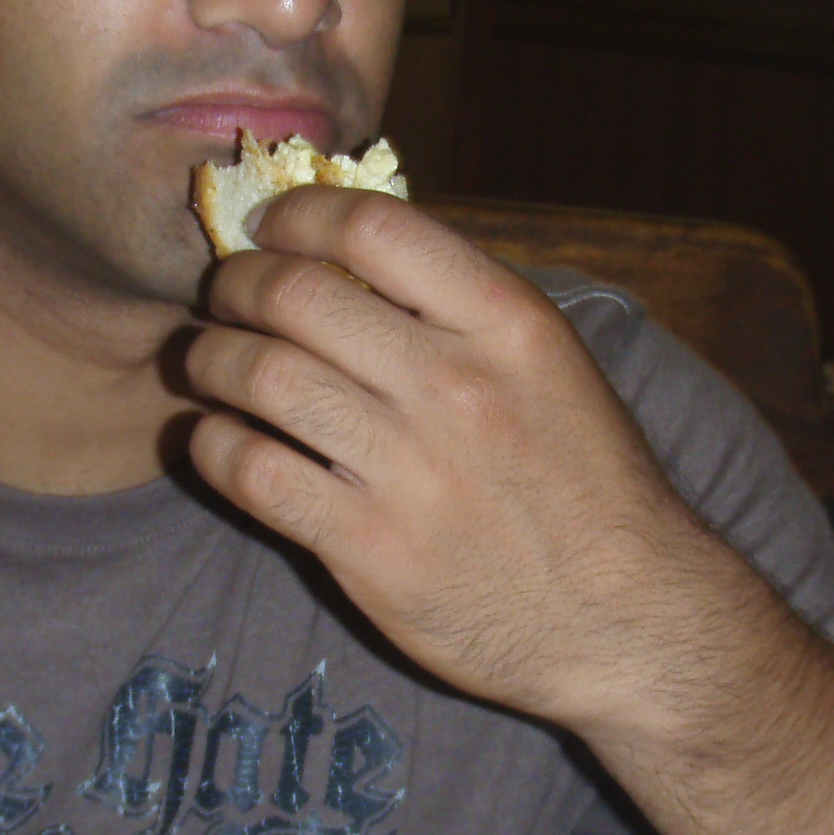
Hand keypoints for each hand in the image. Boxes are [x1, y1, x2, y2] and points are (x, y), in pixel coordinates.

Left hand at [182, 187, 741, 738]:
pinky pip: (251, 473)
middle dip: (237, 284)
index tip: (272, 224)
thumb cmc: (589, 487)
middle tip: (225, 297)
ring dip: (209, 360)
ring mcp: (406, 469)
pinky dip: (212, 445)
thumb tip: (354, 252)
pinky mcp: (367, 548)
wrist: (626, 622)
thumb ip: (463, 309)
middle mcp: (453, 386)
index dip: (301, 213)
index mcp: (507, 325)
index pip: (374, 228)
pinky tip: (215, 438)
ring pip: (260, 377)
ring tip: (207, 364)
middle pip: (296, 294)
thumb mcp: (554, 368)